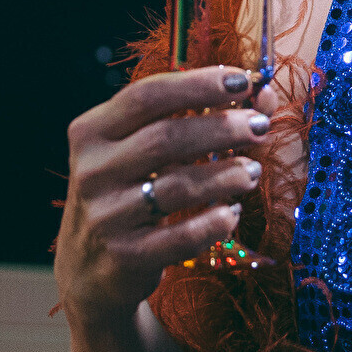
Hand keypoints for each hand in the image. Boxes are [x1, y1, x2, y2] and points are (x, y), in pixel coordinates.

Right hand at [55, 67, 271, 328]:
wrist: (88, 270)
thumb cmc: (125, 195)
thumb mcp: (138, 151)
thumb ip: (191, 118)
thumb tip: (263, 93)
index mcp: (92, 132)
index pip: (147, 95)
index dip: (198, 84)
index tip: (242, 81)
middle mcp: (92, 170)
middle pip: (165, 138)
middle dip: (221, 128)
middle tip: (259, 127)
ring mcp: (106, 216)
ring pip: (178, 187)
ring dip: (226, 175)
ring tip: (252, 171)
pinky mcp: (125, 256)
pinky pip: (182, 237)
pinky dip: (214, 223)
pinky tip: (231, 213)